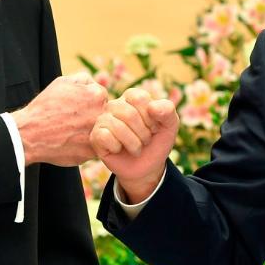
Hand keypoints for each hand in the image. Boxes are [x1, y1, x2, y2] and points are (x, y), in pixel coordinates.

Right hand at [12, 72, 108, 166]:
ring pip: (101, 133)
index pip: (102, 98)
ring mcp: (98, 135)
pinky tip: (70, 142)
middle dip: (92, 117)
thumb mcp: (63, 82)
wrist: (29, 134)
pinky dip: (84, 146)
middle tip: (73, 121)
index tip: (76, 108)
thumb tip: (96, 82)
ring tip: (71, 132)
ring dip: (90, 132)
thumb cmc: (45, 107)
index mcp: (97, 96)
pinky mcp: (91, 153)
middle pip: (104, 116)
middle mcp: (101, 115)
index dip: (88, 102)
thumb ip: (84, 79)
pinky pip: (94, 149)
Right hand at [91, 88, 177, 203]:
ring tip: (136, 148)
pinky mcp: (95, 136)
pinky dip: (117, 147)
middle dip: (143, 133)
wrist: (147, 167)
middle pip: (129, 114)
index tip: (154, 128)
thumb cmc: (157, 141)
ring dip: (134, 143)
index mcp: (132, 97)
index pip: (139, 98)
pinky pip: (105, 137)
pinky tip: (119, 150)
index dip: (151, 117)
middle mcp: (115, 105)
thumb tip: (152, 107)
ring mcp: (103, 120)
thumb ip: (167, 111)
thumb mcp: (170, 125)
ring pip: (117, 127)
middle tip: (145, 141)